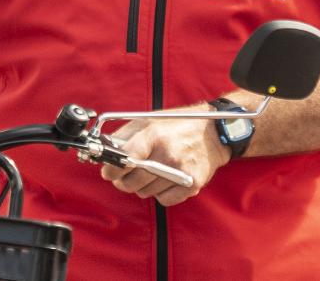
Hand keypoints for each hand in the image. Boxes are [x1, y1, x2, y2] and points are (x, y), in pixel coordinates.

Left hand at [101, 105, 231, 206]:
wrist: (215, 132)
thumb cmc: (179, 124)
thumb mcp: (149, 120)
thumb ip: (125, 135)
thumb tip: (105, 149)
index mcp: (155, 135)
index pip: (126, 159)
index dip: (112, 169)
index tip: (107, 172)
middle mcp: (168, 154)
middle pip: (133, 181)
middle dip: (123, 181)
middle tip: (123, 175)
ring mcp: (181, 171)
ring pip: (146, 192)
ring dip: (141, 186)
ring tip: (149, 172)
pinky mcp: (192, 185)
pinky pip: (164, 200)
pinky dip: (160, 193)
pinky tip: (164, 180)